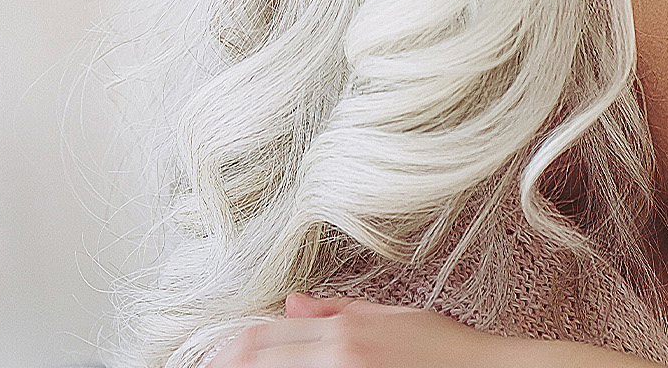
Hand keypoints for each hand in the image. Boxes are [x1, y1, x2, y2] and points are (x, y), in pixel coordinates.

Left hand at [216, 295, 657, 367]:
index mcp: (343, 332)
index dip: (221, 350)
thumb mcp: (401, 323)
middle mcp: (338, 356)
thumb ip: (341, 312)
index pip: (255, 336)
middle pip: (248, 358)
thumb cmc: (457, 356)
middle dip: (220, 365)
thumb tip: (293, 304)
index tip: (210, 359)